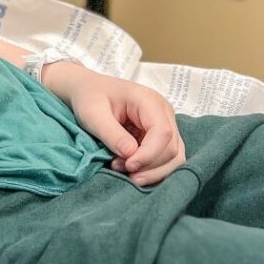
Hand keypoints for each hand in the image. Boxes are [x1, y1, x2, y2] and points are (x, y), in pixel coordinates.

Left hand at [46, 63, 186, 185]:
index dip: (149, 155)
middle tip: (119, 168)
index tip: (128, 166)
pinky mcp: (161, 137)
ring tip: (125, 173)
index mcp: (149, 101)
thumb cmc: (90, 97)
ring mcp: (166, 125)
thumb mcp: (92, 114)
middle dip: (148, 166)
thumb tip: (131, 154)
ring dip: (152, 172)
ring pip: (174, 158)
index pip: (162, 132)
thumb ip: (111, 133)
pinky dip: (152, 170)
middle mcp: (164, 113)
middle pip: (171, 148)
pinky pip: (166, 159)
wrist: (89, 90)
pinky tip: (131, 171)